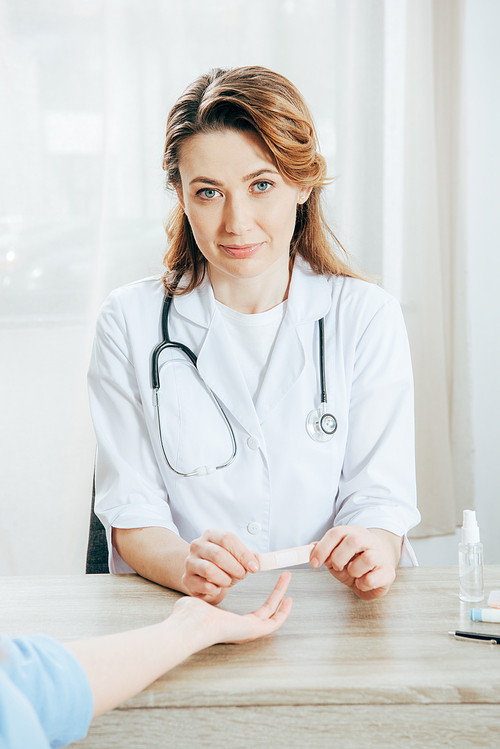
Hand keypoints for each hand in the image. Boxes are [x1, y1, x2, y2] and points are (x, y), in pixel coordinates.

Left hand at [171, 571, 292, 647]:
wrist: (189, 624)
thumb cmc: (190, 615)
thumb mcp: (204, 595)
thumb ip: (209, 588)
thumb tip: (207, 581)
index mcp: (232, 623)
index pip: (255, 613)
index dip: (266, 601)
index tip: (272, 588)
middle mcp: (242, 628)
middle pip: (267, 611)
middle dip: (278, 593)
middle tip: (285, 577)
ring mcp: (248, 631)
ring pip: (272, 614)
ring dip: (281, 595)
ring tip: (287, 578)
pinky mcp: (252, 631)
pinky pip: (274, 624)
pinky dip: (283, 613)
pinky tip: (289, 598)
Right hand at [182, 528, 259, 603]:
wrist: (201, 576)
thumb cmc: (221, 565)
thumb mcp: (235, 556)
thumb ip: (247, 556)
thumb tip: (258, 560)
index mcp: (211, 535)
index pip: (227, 539)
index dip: (243, 553)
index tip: (254, 566)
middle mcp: (197, 546)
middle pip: (218, 554)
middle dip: (235, 568)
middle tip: (242, 575)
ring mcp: (190, 562)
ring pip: (210, 570)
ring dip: (225, 579)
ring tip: (228, 581)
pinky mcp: (187, 579)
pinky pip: (204, 586)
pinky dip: (215, 589)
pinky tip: (217, 588)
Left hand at [310, 526, 397, 599]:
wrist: (375, 576)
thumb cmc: (354, 565)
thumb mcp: (336, 558)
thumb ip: (325, 552)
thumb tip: (312, 547)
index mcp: (354, 532)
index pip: (337, 533)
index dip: (323, 547)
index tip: (314, 562)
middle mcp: (370, 540)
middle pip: (353, 540)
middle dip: (338, 557)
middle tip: (336, 567)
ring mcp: (381, 555)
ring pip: (368, 558)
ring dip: (354, 570)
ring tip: (353, 574)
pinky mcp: (388, 572)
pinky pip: (372, 578)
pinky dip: (362, 584)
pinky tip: (362, 582)